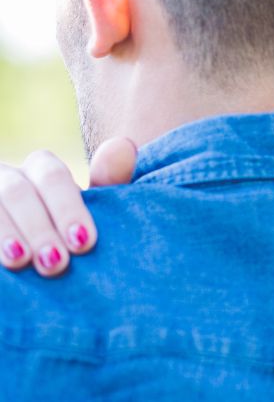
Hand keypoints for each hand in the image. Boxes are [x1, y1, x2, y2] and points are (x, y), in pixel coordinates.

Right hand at [0, 137, 136, 276]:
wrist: (36, 258)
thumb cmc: (66, 234)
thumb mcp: (87, 213)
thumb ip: (107, 183)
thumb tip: (123, 146)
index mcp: (40, 170)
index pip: (52, 175)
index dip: (67, 208)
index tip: (83, 242)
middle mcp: (7, 178)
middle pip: (16, 190)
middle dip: (38, 226)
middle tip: (55, 262)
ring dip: (5, 232)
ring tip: (21, 261)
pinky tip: (1, 266)